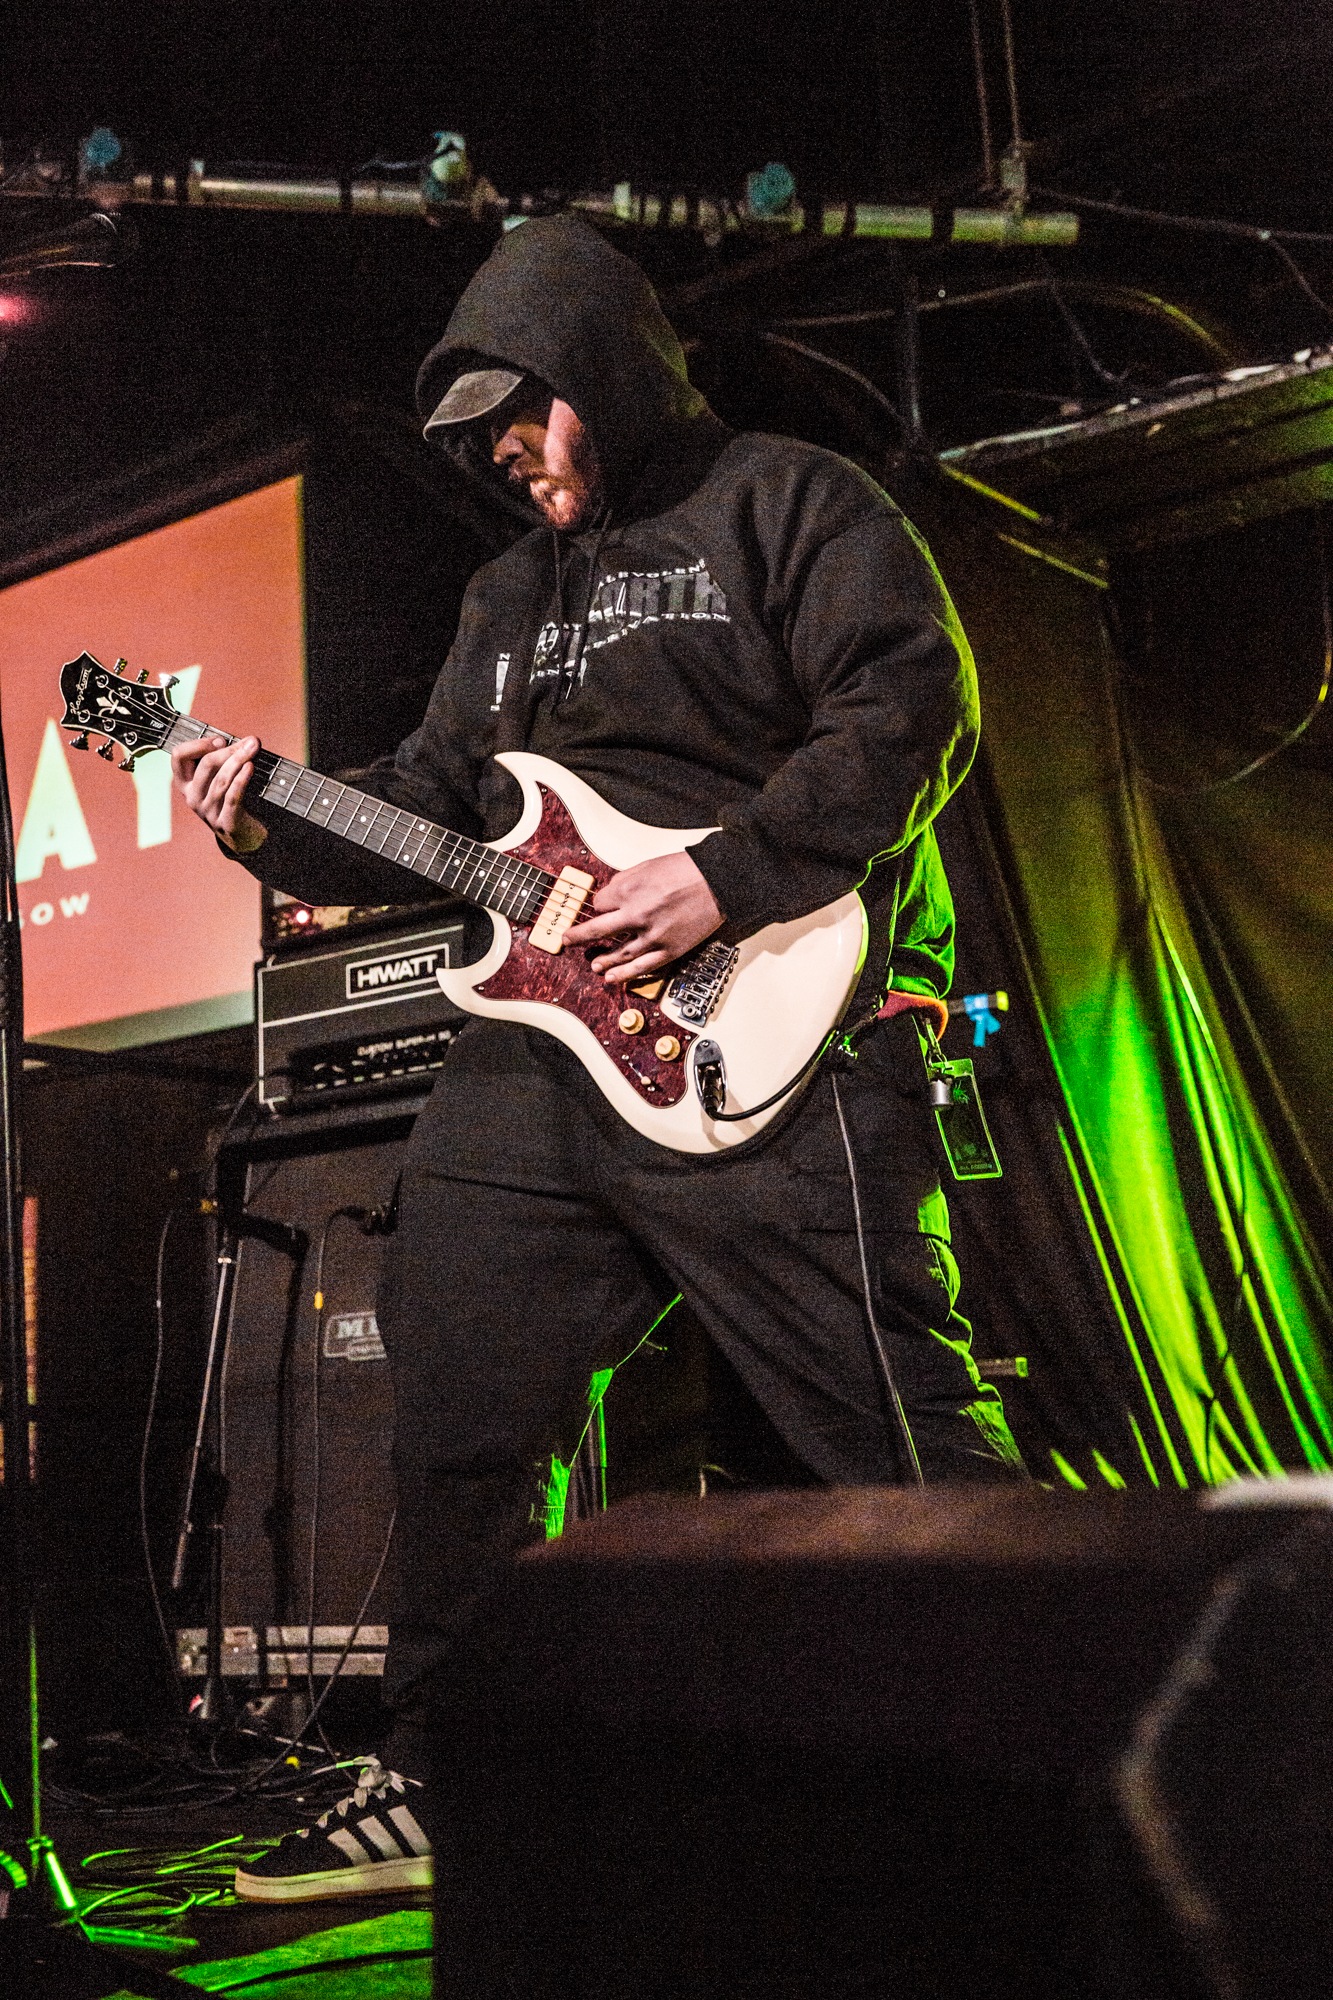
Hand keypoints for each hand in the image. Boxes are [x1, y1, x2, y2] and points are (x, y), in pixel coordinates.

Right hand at [171, 735, 267, 852]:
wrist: (241, 835)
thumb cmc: (230, 798)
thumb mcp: (217, 779)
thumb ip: (222, 760)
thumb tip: (247, 741)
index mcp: (184, 783)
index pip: (178, 756)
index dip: (198, 744)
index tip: (221, 740)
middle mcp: (192, 797)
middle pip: (206, 765)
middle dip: (229, 750)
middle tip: (251, 742)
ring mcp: (207, 811)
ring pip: (221, 780)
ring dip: (239, 761)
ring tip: (254, 749)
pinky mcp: (225, 822)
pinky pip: (232, 797)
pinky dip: (242, 780)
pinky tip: (250, 767)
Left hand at [565, 850, 722, 983]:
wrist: (719, 882)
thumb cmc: (687, 870)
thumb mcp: (648, 865)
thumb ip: (625, 879)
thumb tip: (610, 892)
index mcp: (628, 889)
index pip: (599, 903)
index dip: (599, 906)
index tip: (600, 909)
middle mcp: (635, 914)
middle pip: (597, 929)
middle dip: (578, 936)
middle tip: (567, 940)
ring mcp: (652, 935)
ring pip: (618, 953)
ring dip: (602, 960)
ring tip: (592, 965)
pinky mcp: (669, 949)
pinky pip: (642, 966)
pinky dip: (625, 974)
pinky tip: (612, 978)